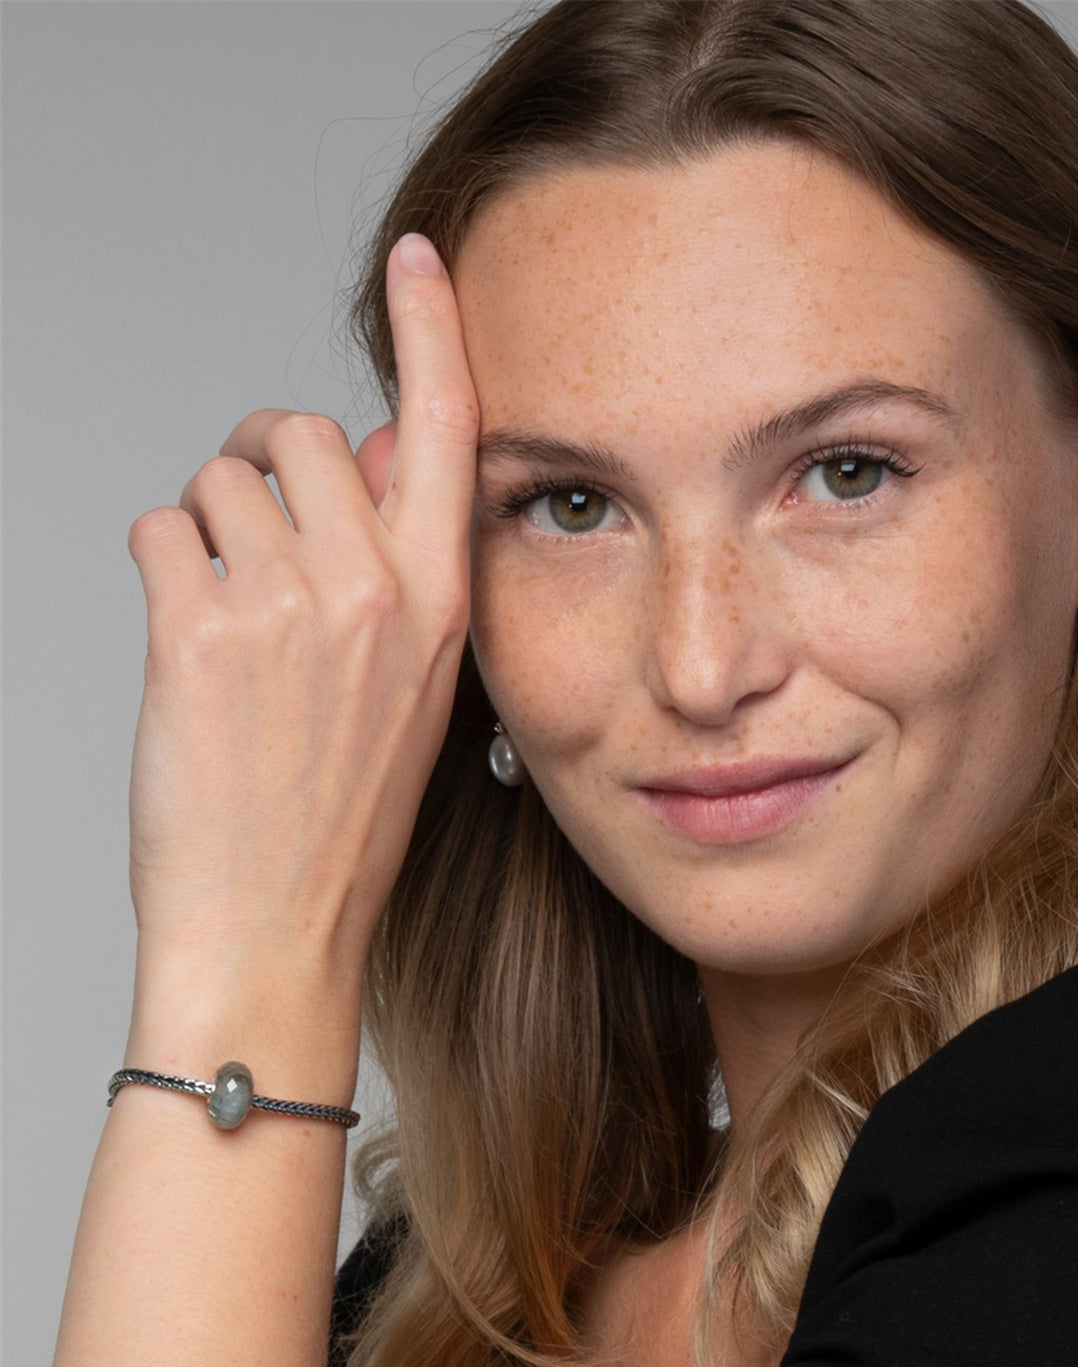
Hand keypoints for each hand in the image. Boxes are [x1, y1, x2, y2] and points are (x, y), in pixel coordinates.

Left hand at [126, 233, 474, 1043]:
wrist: (280, 923)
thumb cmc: (344, 814)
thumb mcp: (414, 684)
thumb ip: (403, 562)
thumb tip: (380, 451)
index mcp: (439, 600)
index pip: (448, 430)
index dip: (433, 332)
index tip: (418, 261)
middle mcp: (376, 588)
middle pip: (302, 434)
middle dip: (261, 461)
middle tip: (248, 522)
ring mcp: (291, 605)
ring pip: (219, 480)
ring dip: (205, 527)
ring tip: (219, 611)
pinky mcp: (201, 629)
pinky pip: (159, 528)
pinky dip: (159, 566)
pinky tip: (181, 639)